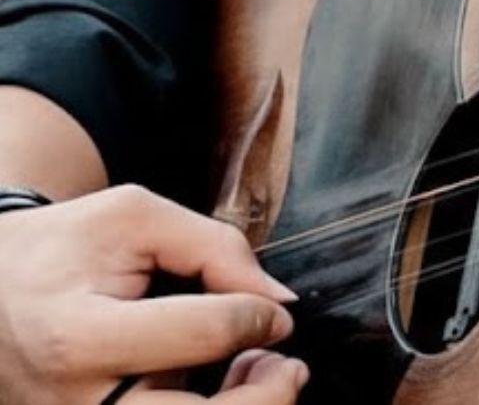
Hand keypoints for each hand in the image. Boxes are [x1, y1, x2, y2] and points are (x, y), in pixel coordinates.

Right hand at [0, 185, 306, 403]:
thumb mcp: (134, 219)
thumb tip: (279, 300)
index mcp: (78, 337)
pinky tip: (225, 392)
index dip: (258, 316)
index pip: (200, 336)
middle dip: (263, 400)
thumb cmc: (62, 250)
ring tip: (260, 377)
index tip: (276, 308)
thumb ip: (215, 248)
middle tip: (289, 367)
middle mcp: (74, 404)